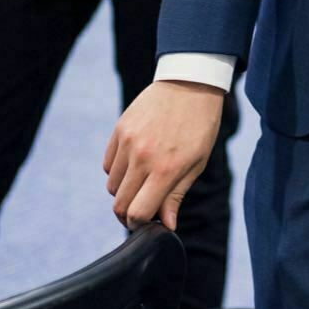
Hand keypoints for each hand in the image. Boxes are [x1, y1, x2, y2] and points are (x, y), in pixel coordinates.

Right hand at [104, 81, 225, 230]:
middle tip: (142, 209)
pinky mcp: (119, 129)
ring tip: (143, 181)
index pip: (138, 213)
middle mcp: (142, 157)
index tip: (148, 222)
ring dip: (124, 190)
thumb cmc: (200, 125)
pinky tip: (135, 163)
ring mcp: (128, 142)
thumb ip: (176, 196)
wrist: (190, 83)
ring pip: (112, 185)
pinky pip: (108, 164)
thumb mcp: (197, 163)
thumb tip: (167, 226)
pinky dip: (118, 171)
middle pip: (119, 204)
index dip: (140, 224)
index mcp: (166, 170)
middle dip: (129, 213)